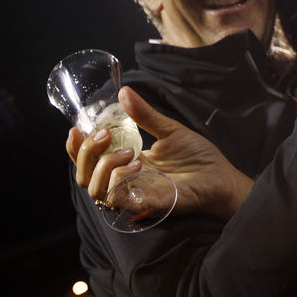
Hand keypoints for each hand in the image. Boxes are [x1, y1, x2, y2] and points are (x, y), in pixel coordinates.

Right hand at [66, 86, 253, 220]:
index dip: (75, 148)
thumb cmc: (198, 158)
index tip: (76, 129)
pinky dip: (118, 180)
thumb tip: (124, 92)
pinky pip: (118, 198)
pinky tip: (137, 165)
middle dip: (85, 153)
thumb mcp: (169, 129)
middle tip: (105, 135)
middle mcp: (125, 181)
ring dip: (103, 166)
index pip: (88, 162)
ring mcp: (134, 194)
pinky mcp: (147, 204)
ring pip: (95, 190)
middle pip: (84, 176)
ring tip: (129, 152)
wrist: (222, 177)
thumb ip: (145, 114)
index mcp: (126, 163)